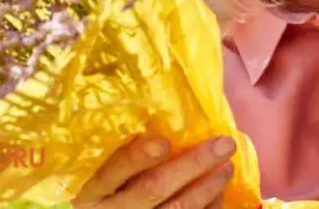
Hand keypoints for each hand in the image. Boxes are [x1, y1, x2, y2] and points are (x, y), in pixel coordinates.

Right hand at [73, 135, 236, 208]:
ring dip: (206, 189)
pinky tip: (219, 195)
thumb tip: (156, 123)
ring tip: (228, 167)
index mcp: (90, 190)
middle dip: (192, 165)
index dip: (138, 158)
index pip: (112, 171)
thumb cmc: (99, 196)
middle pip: (152, 189)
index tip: (164, 143)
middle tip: (224, 144)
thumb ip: (115, 155)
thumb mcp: (94, 177)